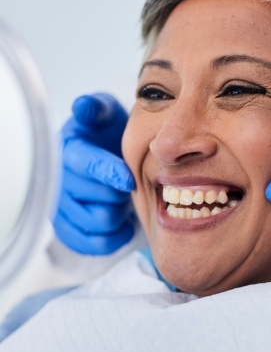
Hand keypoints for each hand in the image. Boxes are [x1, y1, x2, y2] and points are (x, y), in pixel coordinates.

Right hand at [52, 93, 135, 254]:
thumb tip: (83, 107)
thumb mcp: (104, 112)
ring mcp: (62, 208)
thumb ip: (96, 109)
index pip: (87, 165)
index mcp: (68, 151)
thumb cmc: (107, 133)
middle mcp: (60, 181)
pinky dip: (114, 236)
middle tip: (130, 183)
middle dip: (122, 192)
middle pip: (99, 198)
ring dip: (120, 212)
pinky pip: (93, 244)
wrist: (106, 155)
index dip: (109, 173)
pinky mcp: (69, 229)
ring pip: (100, 222)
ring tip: (123, 199)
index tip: (129, 180)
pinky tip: (123, 222)